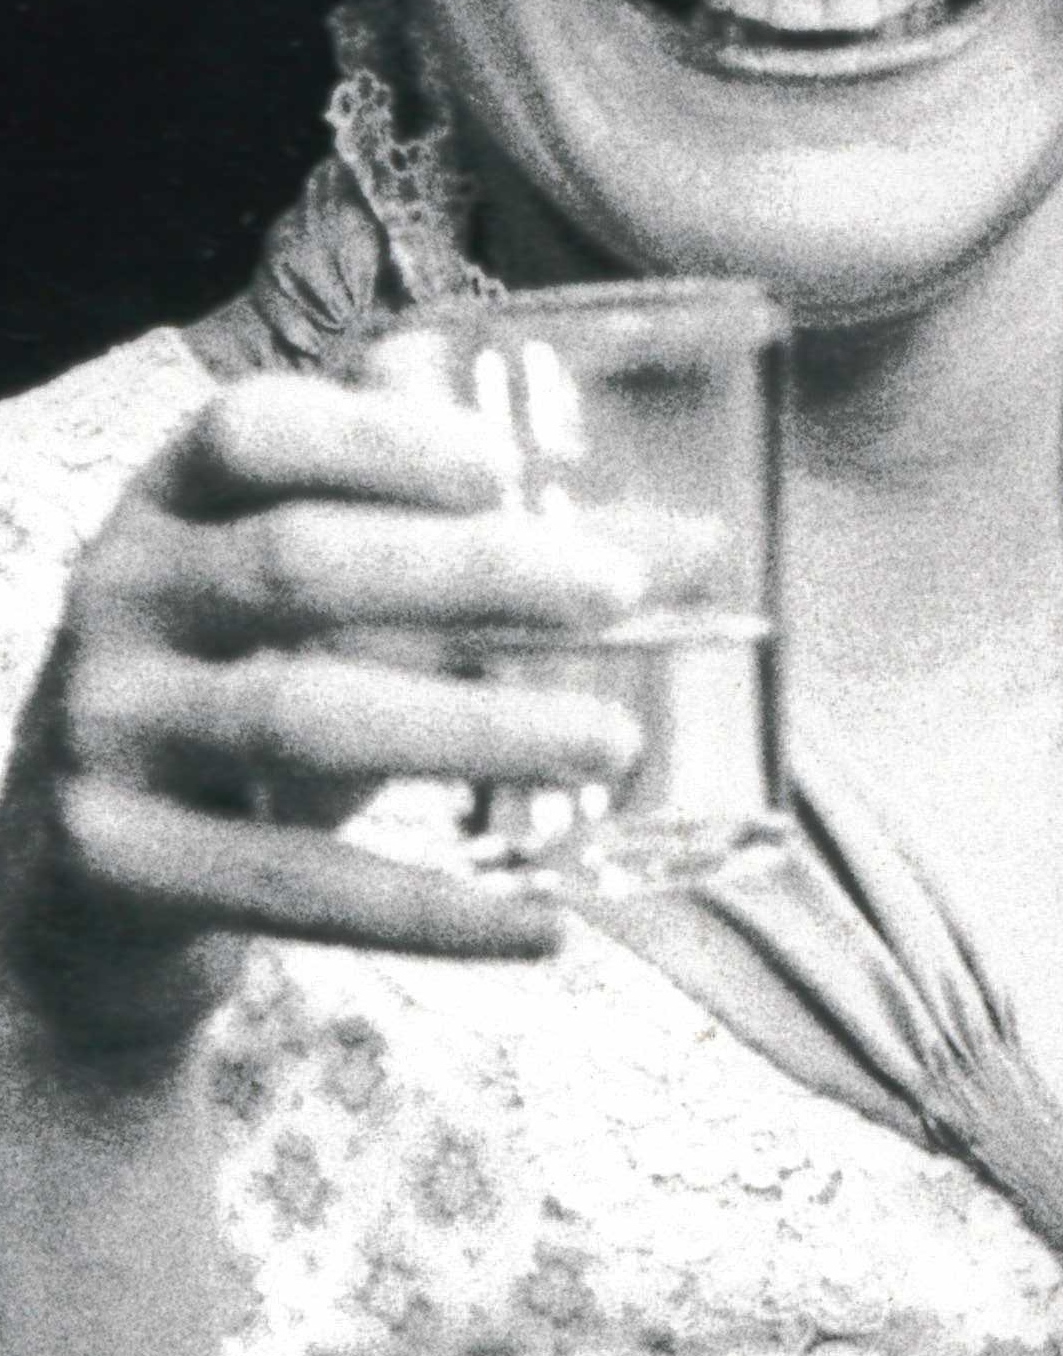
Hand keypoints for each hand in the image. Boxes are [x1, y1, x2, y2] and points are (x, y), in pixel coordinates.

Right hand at [1, 370, 651, 1058]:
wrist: (76, 875)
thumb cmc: (247, 694)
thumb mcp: (328, 611)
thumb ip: (471, 556)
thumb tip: (693, 540)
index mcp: (174, 507)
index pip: (248, 431)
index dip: (373, 438)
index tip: (502, 465)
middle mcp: (122, 598)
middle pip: (297, 565)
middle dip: (468, 573)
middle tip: (621, 591)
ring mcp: (105, 729)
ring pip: (300, 720)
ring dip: (474, 731)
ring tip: (614, 745)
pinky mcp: (114, 858)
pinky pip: (292, 885)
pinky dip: (432, 911)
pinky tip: (545, 924)